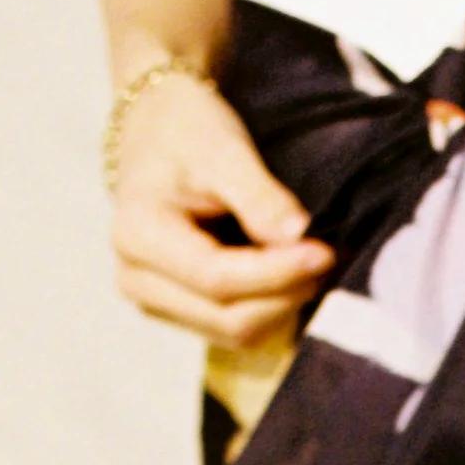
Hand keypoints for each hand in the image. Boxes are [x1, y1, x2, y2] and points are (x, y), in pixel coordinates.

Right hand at [108, 66, 334, 351]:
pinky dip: (270, 310)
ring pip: (233, 333)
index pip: (216, 278)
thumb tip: (300, 238)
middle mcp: (137, 281)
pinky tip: (291, 277)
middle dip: (284, 295)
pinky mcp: (176, 311)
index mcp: (138, 236)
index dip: (276, 273)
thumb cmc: (186, 131)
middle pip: (226, 318)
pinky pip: (232, 329)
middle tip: (327, 259)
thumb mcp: (223, 148)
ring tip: (311, 266)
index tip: (324, 253)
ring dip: (282, 307)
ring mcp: (154, 303)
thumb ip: (259, 196)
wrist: (155, 131)